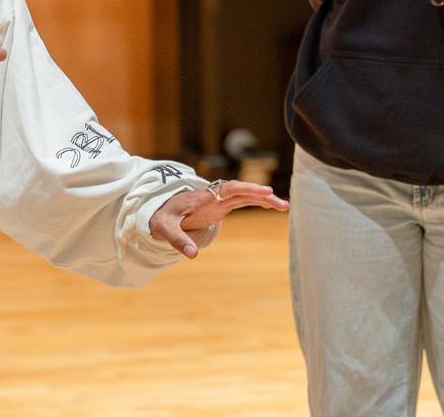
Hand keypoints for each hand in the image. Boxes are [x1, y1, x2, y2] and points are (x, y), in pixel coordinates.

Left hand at [149, 180, 289, 258]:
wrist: (158, 210)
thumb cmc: (161, 216)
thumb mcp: (164, 228)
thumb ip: (178, 240)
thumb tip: (192, 255)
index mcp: (204, 196)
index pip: (229, 189)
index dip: (247, 189)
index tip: (264, 192)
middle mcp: (214, 195)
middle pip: (242, 191)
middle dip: (261, 195)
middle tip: (281, 203)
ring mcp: (219, 200)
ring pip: (246, 196)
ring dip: (264, 199)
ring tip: (285, 207)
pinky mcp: (221, 206)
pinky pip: (243, 202)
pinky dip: (258, 203)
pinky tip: (272, 207)